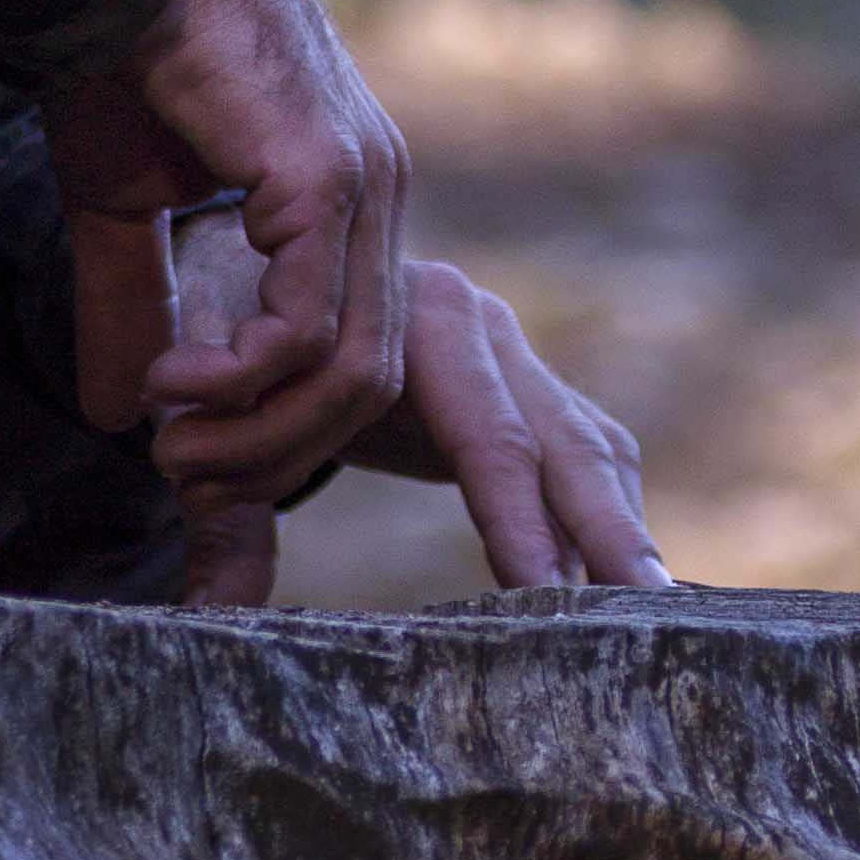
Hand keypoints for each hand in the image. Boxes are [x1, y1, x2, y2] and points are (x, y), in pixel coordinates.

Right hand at [47, 0, 668, 601]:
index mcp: (348, 200)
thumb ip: (141, 306)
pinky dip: (243, 380)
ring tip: (169, 434)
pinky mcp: (323, 174)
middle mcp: (379, 196)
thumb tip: (120, 410)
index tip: (185, 453)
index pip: (358, 358)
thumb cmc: (121, 53)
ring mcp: (363, 184)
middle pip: (371, 384)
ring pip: (352, 371)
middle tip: (176, 470)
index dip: (282, 433)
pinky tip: (171, 379)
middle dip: (275, 456)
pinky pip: (310, 326)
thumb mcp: (129, 208)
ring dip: (257, 433)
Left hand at [168, 190, 665, 593]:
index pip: (490, 436)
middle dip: (608, 529)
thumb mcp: (222, 401)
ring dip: (619, 526)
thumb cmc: (228, 327)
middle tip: (644, 605)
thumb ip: (228, 504)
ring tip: (648, 606)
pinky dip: (601, 511)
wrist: (251, 245)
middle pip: (568, 440)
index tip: (543, 595)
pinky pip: (579, 449)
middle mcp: (484, 326)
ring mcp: (509, 352)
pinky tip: (613, 578)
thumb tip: (212, 614)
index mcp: (421, 319)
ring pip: (589, 446)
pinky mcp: (515, 383)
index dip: (519, 520)